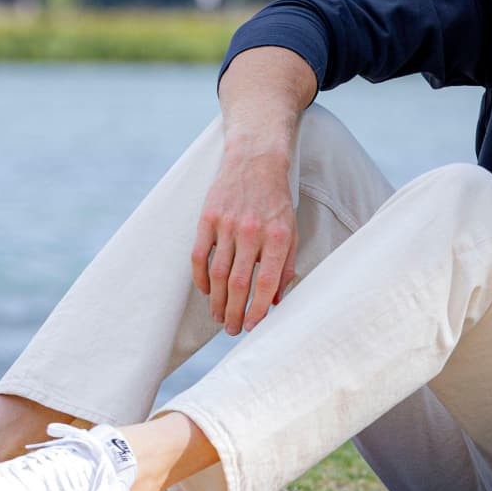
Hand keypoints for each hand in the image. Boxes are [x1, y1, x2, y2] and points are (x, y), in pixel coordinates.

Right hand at [190, 144, 297, 334]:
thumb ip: (285, 266)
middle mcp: (252, 232)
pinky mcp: (208, 218)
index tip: (251, 327)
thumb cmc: (276, 201)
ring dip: (216, 301)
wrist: (256, 160)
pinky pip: (199, 255)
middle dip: (234, 312)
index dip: (257, 309)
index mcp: (278, 237)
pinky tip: (206, 291)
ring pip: (218, 273)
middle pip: (238, 283)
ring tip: (218, 318)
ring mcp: (228, 224)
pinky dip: (200, 278)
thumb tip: (275, 302)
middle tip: (231, 330)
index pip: (265, 283)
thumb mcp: (292, 231)